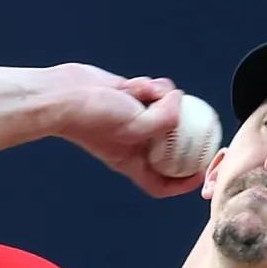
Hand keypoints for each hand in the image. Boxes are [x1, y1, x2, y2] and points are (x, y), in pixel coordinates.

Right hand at [46, 64, 208, 197]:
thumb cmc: (92, 118)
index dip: (183, 183)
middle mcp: (135, 142)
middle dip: (183, 131)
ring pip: (166, 109)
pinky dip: (149, 85)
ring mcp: (133, 119)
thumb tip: (181, 102)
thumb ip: (165, 119)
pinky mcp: (131, 97)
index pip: (162, 183)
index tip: (201, 172)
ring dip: (162, 98)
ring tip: (146, 92)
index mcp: (133, 161)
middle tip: (199, 120)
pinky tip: (132, 84)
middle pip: (170, 145)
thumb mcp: (135, 126)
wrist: (65, 93)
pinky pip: (153, 90)